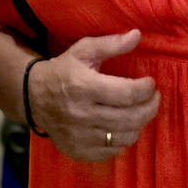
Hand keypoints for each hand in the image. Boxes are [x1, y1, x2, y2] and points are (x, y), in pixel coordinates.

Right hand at [28, 31, 159, 161]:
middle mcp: (82, 114)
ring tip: (140, 111)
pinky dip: (123, 140)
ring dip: (139, 124)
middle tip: (154, 98)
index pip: (127, 93)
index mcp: (83, 86)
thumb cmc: (63, 70)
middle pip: (130, 118)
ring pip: (125, 137)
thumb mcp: (83, 50)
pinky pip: (112, 151)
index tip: (151, 83)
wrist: (33, 96)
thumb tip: (137, 35)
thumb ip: (111, 44)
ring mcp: (80, 136)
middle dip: (150, 108)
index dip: (146, 89)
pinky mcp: (78, 151)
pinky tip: (123, 127)